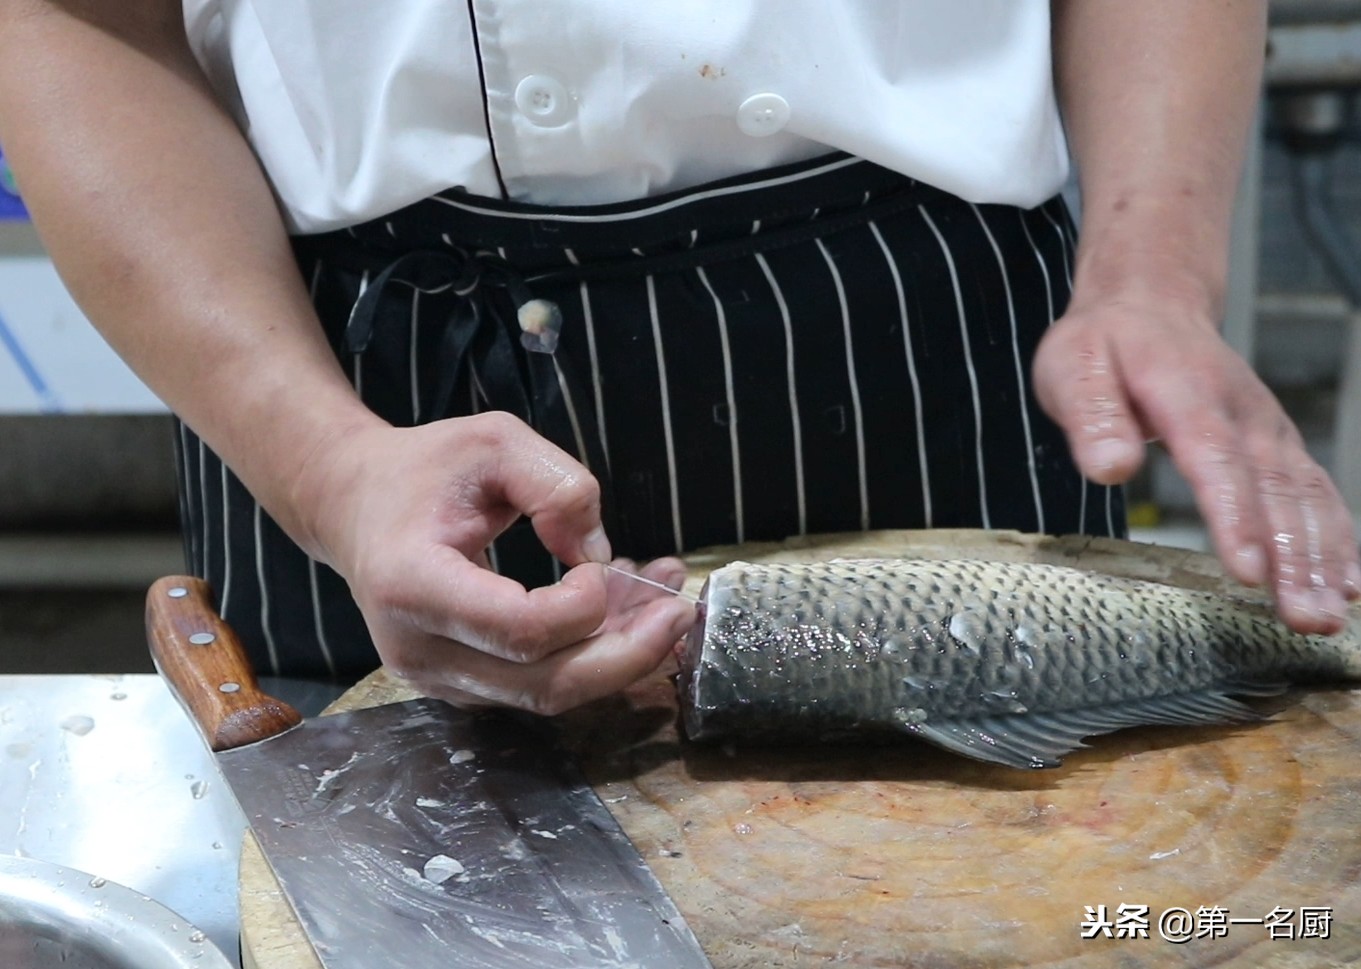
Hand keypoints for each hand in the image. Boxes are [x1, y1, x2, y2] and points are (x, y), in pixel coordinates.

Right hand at [294, 411, 696, 711]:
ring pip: (550, 693)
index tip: (599, 564)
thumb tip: (599, 556)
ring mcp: (438, 678)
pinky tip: (622, 606)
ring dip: (620, 652)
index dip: (581, 608)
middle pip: (546, 686)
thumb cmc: (423, 469)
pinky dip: (591, 653)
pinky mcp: (462, 684)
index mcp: (413, 584)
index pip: (518, 630)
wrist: (354, 505)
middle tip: (680, 610)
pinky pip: (539, 684)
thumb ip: (557, 485)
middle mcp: (419, 649)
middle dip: (629, 654)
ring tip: (661, 597)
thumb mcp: (494, 441)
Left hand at [1033, 295, 1359, 634]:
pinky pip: (1316, 493)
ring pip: (1305, 496)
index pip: (1216, 460)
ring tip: (1326, 616)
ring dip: (1322, 558)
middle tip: (1307, 617)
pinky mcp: (1277, 446)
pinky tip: (1346, 585)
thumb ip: (1091, 416)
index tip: (1249, 570)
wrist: (1150, 304)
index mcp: (1187, 394)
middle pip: (1275, 489)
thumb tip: (1110, 467)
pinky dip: (1336, 538)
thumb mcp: (1073, 367)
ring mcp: (1268, 430)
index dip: (1236, 516)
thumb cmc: (1104, 344)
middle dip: (1295, 557)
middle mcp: (1242, 414)